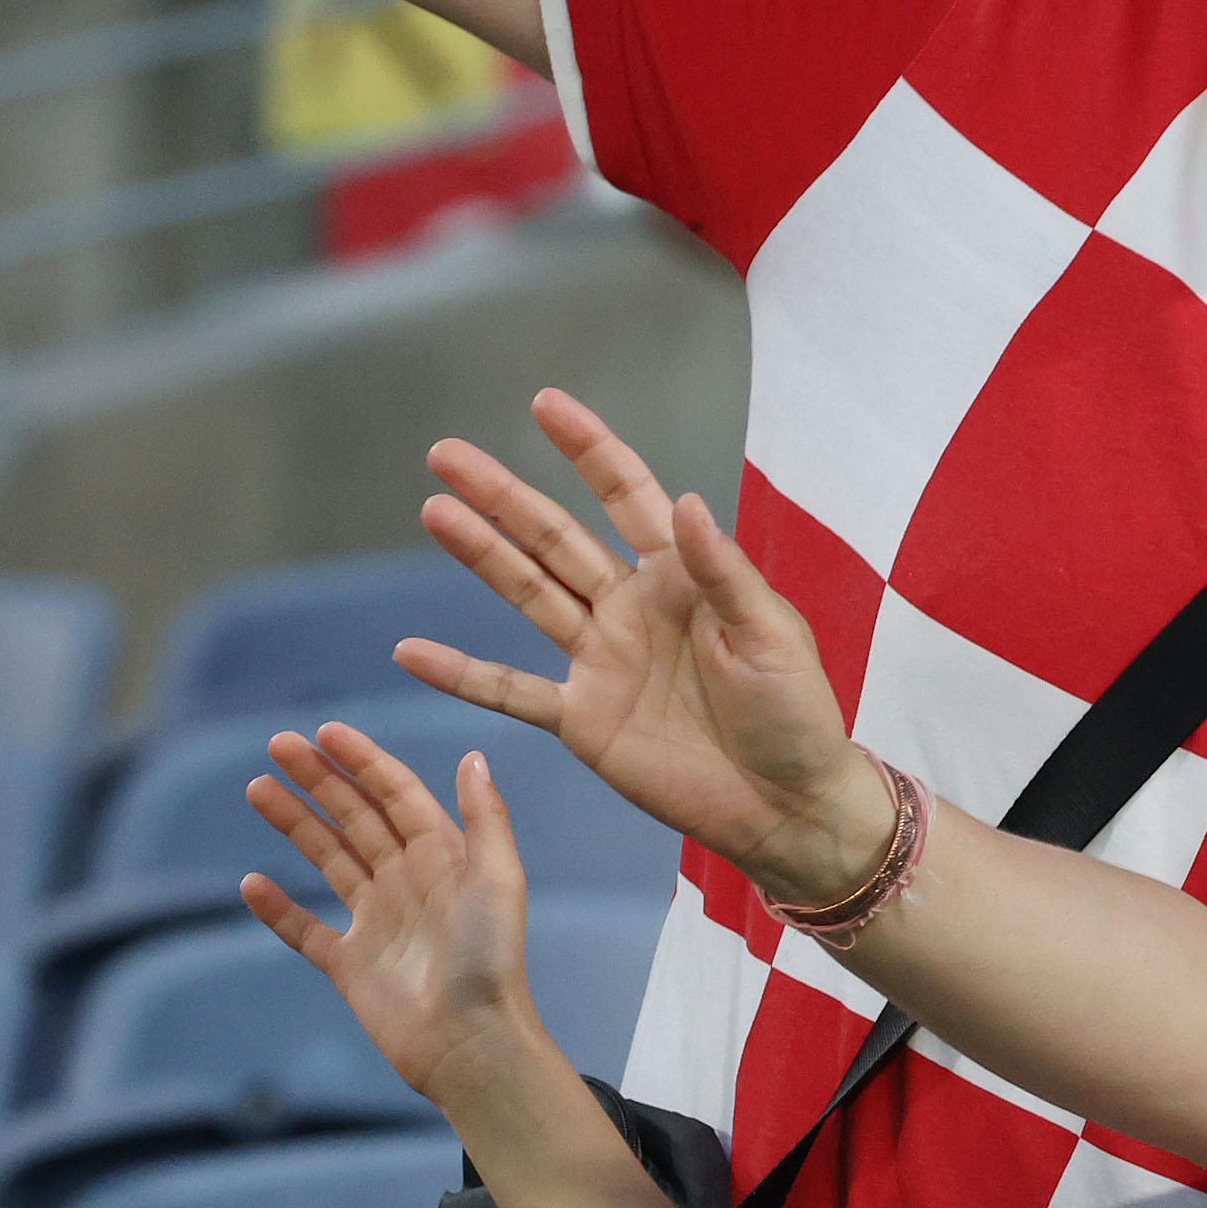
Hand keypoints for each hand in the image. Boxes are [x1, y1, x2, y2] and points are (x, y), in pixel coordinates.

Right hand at [241, 728, 554, 1111]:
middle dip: (320, 780)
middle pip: (357, 819)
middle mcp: (409, 883)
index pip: (398, 796)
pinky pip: (306, 930)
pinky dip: (278, 909)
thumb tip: (475, 756)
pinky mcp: (351, 966)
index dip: (364, 762)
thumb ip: (486, 818)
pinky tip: (252, 883)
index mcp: (444, 859)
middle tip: (278, 745)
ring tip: (258, 789)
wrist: (470, 1040)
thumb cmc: (491, 960)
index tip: (326, 731)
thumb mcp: (497, 879)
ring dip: (295, 824)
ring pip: (329, 861)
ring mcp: (377, 923)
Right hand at [406, 391, 882, 902]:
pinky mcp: (583, 719)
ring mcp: (602, 661)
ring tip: (433, 511)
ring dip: (480, 556)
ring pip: (527, 595)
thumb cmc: (797, 714)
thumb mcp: (769, 634)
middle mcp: (633, 608)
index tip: (544, 403)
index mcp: (683, 577)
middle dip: (503, 495)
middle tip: (444, 454)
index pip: (626, 496)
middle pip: (554, 538)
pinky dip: (462, 675)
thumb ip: (722, 571)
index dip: (587, 449)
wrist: (787, 804)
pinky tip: (410, 652)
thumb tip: (684, 500)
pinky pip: (511, 691)